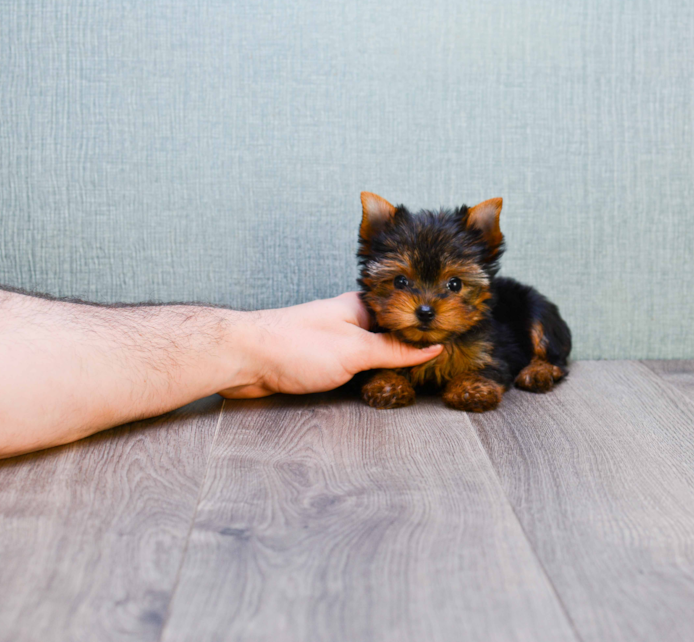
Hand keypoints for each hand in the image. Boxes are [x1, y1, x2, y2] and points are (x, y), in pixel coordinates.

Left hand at [220, 292, 441, 397]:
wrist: (243, 360)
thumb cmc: (294, 347)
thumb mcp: (356, 351)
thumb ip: (395, 350)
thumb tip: (431, 347)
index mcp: (361, 306)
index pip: (405, 315)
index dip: (426, 328)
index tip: (451, 342)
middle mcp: (349, 320)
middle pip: (392, 335)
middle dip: (411, 351)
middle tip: (439, 369)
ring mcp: (335, 341)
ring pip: (374, 354)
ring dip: (389, 367)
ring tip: (416, 381)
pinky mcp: (321, 362)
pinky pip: (356, 368)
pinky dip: (369, 377)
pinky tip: (380, 387)